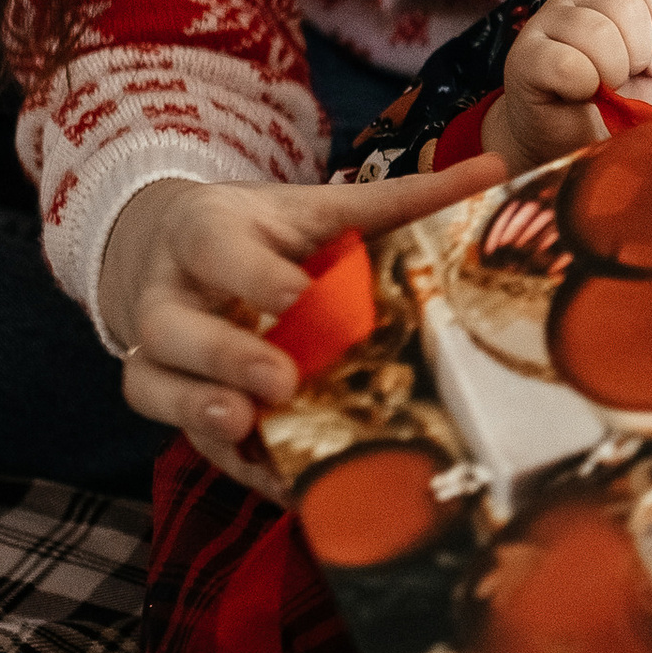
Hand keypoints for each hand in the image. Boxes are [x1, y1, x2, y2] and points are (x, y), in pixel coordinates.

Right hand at [102, 160, 498, 491]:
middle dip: (225, 356)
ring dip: (200, 410)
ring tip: (247, 428)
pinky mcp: (169, 399)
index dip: (252, 275)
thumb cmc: (264, 233)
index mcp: (205, 231)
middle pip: (173, 328)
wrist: (177, 255)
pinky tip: (281, 482)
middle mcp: (168, 293)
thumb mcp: (318, 206)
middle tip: (282, 380)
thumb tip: (496, 169)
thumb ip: (398, 198)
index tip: (297, 297)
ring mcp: (159, 352)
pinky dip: (233, 463)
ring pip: (155, 384)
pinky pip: (185, 437)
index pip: (216, 248)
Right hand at [486, 0, 651, 173]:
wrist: (562, 145)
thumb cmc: (610, 108)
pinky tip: (577, 96)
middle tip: (623, 81)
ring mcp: (546, 23)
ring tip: (601, 90)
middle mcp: (578, 0)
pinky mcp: (525, 56)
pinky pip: (567, 63)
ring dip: (611, 73)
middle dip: (639, 55)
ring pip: (597, 31)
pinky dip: (583, 87)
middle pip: (627, 5)